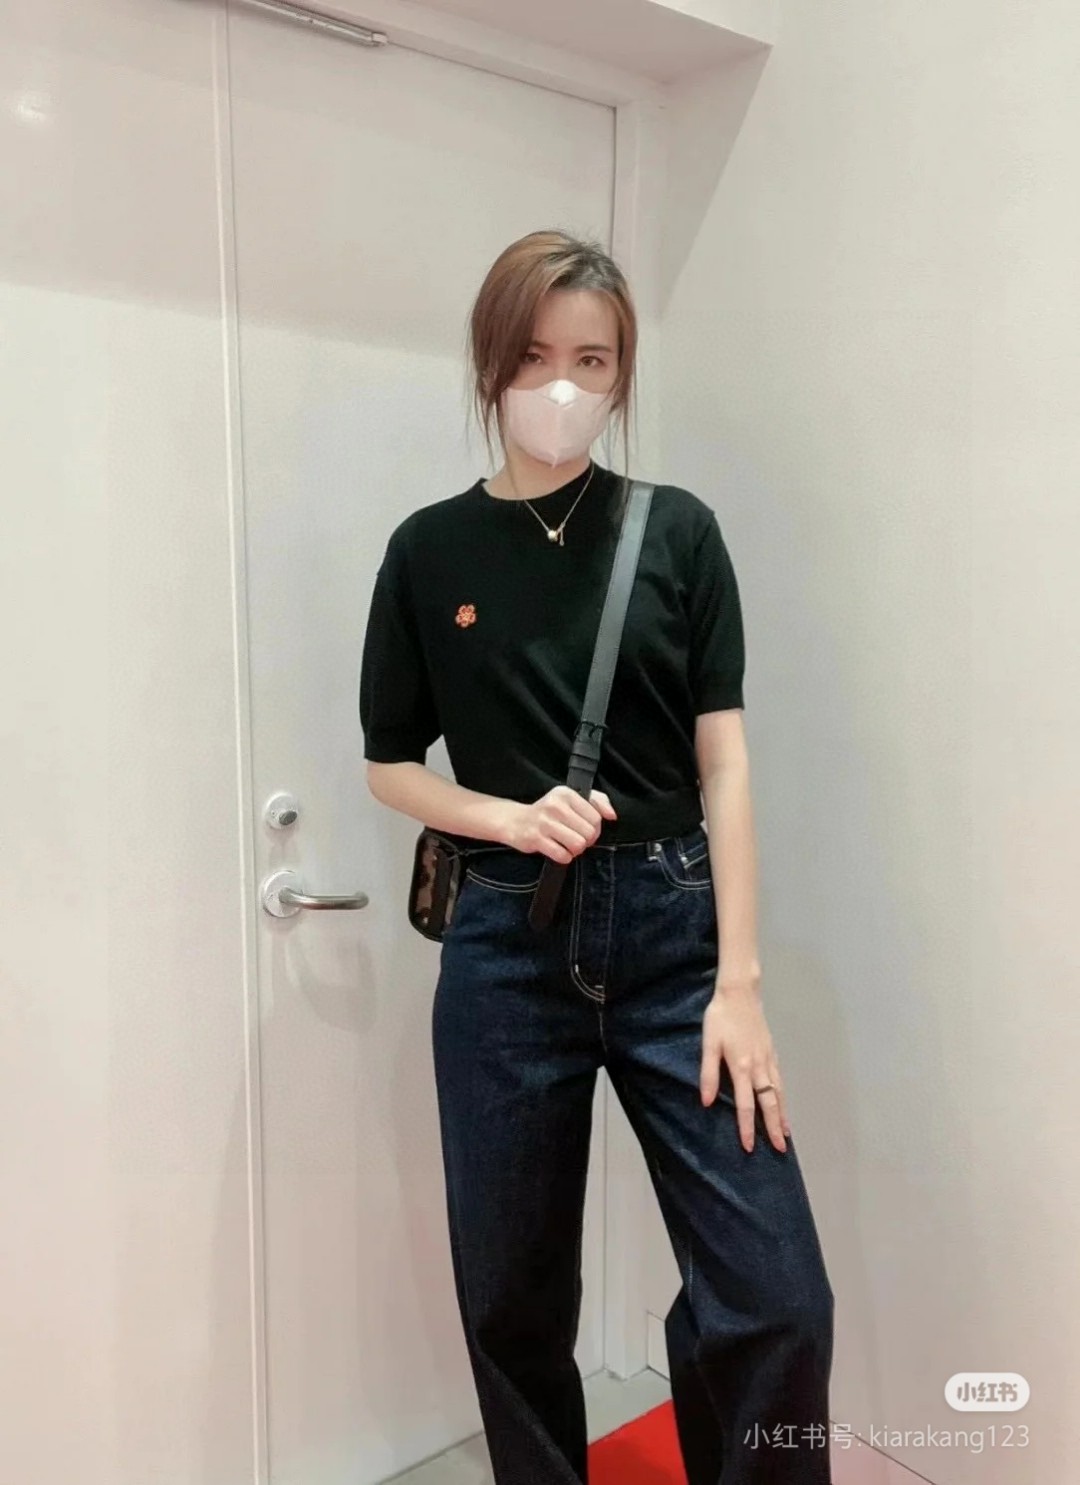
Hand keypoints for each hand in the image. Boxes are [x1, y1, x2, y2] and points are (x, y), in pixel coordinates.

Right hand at [503, 786, 616, 863]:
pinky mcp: (536, 839)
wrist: (515, 820)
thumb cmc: (548, 812)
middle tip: (576, 839)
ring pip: (578, 845)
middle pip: (589, 833)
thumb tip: (612, 815)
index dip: (595, 828)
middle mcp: (555, 806)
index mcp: (566, 794)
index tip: (585, 829)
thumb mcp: (571, 799)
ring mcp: (544, 823)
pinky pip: (563, 856)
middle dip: (586, 841)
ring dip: (576, 850)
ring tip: (568, 845)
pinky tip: (557, 850)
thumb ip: (597, 801)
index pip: (596, 817)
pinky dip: (564, 857)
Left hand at [700, 980, 789, 1153]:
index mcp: (742, 1067)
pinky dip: (783, 1097)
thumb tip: (707, 1102)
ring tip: (786, 1134)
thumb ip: (708, 1074)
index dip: (747, 1127)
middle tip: (781, 1150)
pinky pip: (780, 1081)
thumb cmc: (720, 1018)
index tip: (750, 1147)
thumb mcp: (709, 1044)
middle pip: (768, 1104)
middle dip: (773, 1128)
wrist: (740, 994)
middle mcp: (759, 1067)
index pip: (745, 1105)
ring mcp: (768, 1060)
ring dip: (782, 1115)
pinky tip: (782, 1103)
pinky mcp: (772, 1052)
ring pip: (778, 1093)